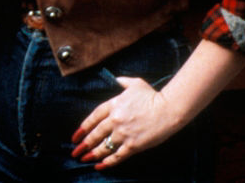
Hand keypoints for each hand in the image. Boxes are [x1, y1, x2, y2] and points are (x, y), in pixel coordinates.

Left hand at [70, 77, 184, 169]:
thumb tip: (116, 79)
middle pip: (95, 134)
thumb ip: (122, 81)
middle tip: (75, 151)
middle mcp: (115, 120)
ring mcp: (123, 133)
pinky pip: (117, 156)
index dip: (82, 128)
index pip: (92, 118)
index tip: (75, 136)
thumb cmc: (153, 95)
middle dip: (84, 144)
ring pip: (104, 146)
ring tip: (85, 159)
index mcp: (113, 105)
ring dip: (92, 154)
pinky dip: (108, 161)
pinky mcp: (134, 145)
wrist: (169, 109)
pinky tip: (100, 165)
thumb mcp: (135, 83)